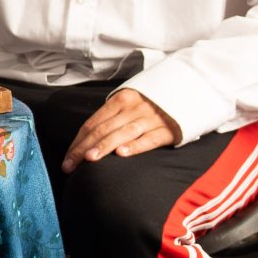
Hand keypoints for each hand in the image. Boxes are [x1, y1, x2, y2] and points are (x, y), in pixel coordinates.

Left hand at [61, 89, 182, 172]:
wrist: (190, 91)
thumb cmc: (154, 102)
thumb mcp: (131, 103)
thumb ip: (112, 118)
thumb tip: (88, 140)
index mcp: (120, 100)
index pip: (93, 123)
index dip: (78, 141)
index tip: (67, 159)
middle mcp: (133, 108)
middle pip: (103, 129)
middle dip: (84, 148)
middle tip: (70, 166)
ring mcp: (151, 118)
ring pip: (123, 133)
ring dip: (104, 146)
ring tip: (90, 159)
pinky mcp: (168, 128)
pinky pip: (150, 138)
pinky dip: (135, 145)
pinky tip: (122, 154)